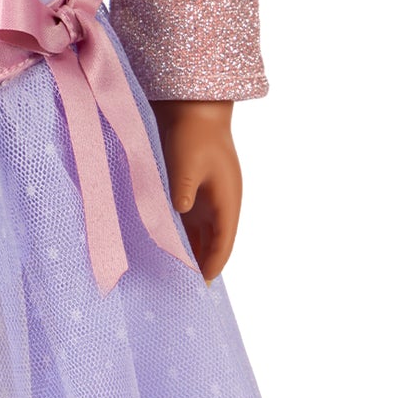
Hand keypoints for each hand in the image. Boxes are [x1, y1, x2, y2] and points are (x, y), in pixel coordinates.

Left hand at [150, 99, 241, 281]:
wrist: (194, 108)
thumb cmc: (194, 135)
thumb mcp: (187, 163)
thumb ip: (183, 190)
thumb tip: (180, 213)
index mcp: (228, 200)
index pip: (223, 242)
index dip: (213, 264)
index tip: (200, 284)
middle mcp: (222, 203)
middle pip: (215, 243)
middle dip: (203, 264)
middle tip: (185, 288)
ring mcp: (210, 198)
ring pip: (203, 234)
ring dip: (193, 252)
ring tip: (176, 275)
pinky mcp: (195, 191)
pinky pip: (192, 222)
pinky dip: (184, 236)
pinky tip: (169, 247)